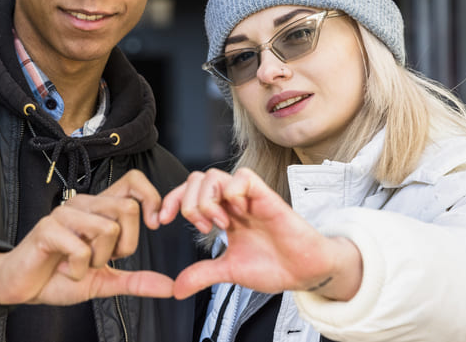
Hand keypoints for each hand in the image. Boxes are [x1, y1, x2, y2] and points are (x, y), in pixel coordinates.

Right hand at [0, 170, 173, 304]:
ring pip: (107, 229)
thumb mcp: (104, 280)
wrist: (21, 286)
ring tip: (78, 265)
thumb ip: (136, 281)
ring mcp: (64, 213)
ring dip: (98, 260)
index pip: (133, 181)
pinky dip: (78, 270)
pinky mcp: (47, 229)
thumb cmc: (59, 275)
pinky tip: (65, 270)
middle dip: (124, 245)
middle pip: (127, 208)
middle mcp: (83, 204)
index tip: (154, 225)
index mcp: (99, 209)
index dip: (151, 198)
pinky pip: (81, 250)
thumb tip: (169, 287)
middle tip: (103, 260)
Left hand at [159, 167, 361, 300]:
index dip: (170, 202)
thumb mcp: (229, 271)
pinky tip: (237, 215)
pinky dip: (231, 193)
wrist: (305, 272)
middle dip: (188, 203)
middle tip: (203, 228)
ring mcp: (248, 198)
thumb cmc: (274, 266)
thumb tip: (176, 289)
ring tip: (219, 225)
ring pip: (213, 176)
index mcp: (222, 214)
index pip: (188, 193)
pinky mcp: (266, 197)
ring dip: (207, 200)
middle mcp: (232, 202)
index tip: (161, 222)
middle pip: (196, 179)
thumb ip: (203, 274)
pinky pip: (243, 177)